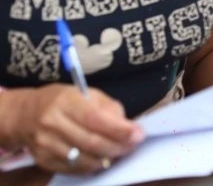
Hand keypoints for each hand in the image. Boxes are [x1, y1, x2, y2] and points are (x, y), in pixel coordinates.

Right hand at [10, 84, 142, 173]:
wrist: (24, 115)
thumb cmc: (62, 101)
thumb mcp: (86, 94)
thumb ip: (108, 108)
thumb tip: (127, 126)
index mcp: (65, 102)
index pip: (96, 119)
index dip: (120, 129)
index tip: (138, 133)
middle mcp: (52, 124)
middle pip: (91, 142)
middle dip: (119, 146)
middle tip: (134, 145)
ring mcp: (45, 145)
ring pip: (84, 159)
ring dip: (108, 158)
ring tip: (121, 151)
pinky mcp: (44, 161)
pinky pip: (75, 169)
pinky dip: (93, 166)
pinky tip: (103, 158)